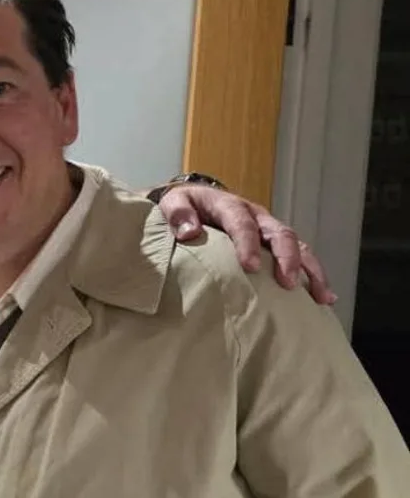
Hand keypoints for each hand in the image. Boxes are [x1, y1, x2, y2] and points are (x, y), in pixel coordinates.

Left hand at [157, 184, 335, 304]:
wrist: (194, 200)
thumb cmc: (183, 206)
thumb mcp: (173, 203)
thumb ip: (178, 214)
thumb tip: (189, 232)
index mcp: (230, 206)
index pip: (242, 223)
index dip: (248, 243)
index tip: (250, 267)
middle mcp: (256, 216)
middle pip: (280, 233)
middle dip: (287, 258)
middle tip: (288, 283)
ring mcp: (269, 229)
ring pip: (298, 246)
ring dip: (311, 270)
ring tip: (321, 296)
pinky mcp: (273, 244)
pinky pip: (298, 257)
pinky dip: (313, 276)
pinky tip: (324, 298)